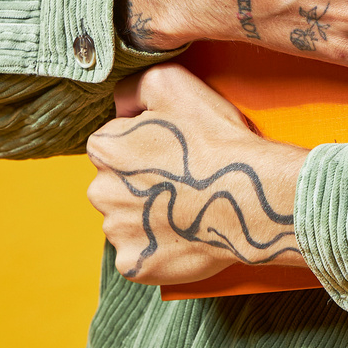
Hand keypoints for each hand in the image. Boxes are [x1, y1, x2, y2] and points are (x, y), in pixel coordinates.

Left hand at [86, 65, 308, 283]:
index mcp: (105, 149)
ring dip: (148, 214)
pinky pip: (139, 253)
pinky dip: (156, 246)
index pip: (110, 144)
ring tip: (185, 206)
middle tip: (179, 179)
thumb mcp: (172, 84)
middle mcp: (100, 192)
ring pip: (126, 219)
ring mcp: (117, 232)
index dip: (142, 144)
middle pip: (113, 184)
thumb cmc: (213, 140)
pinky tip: (182, 232)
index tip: (169, 150)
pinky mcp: (134, 264)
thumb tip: (119, 106)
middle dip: (139, 182)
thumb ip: (132, 88)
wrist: (246, 198)